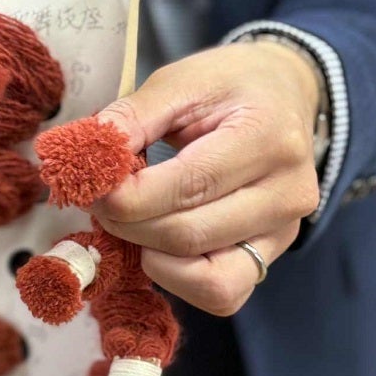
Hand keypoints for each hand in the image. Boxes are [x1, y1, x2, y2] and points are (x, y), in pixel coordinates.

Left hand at [93, 42, 320, 315]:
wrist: (285, 96)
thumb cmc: (230, 87)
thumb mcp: (181, 80)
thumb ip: (132, 117)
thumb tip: (87, 155)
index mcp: (269, 137)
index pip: (189, 185)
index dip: (128, 196)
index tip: (91, 185)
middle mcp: (288, 193)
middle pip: (189, 236)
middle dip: (129, 225)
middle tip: (100, 202)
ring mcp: (285, 233)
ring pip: (208, 279)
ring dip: (152, 257)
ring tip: (134, 221)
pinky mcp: (272, 258)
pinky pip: (223, 295)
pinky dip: (180, 279)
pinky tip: (160, 245)